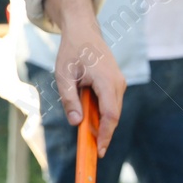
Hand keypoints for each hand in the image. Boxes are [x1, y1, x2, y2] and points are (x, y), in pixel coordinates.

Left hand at [44, 0, 125, 155]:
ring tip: (89, 138)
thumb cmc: (72, 51)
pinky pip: (111, 103)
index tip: (100, 150)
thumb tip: (76, 123)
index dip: (106, 134)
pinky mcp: (116, 83)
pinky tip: (90, 121)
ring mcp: (119, 82)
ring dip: (102, 124)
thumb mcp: (63, 75)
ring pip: (113, 110)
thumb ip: (69, 99)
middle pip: (114, 115)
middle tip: (92, 151)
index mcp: (106, 80)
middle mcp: (118, 83)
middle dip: (104, 134)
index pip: (111, 114)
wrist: (83, 31)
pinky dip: (102, 114)